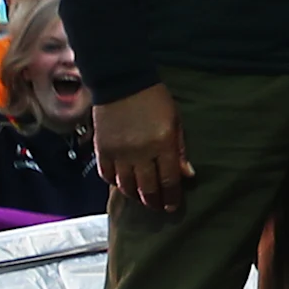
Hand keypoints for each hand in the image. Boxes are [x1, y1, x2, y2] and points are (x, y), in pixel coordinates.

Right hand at [93, 84, 192, 211]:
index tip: (172, 206)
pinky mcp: (102, 149)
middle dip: (153, 201)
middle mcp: (140, 153)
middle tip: (157, 207)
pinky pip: (107, 174)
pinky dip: (115, 182)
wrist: (122, 81)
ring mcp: (119, 152)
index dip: (171, 197)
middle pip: (147, 188)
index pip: (168, 180)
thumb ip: (180, 149)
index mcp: (162, 145)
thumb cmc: (154, 100)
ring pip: (125, 185)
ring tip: (141, 197)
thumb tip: (187, 174)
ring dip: (134, 195)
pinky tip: (122, 183)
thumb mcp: (175, 121)